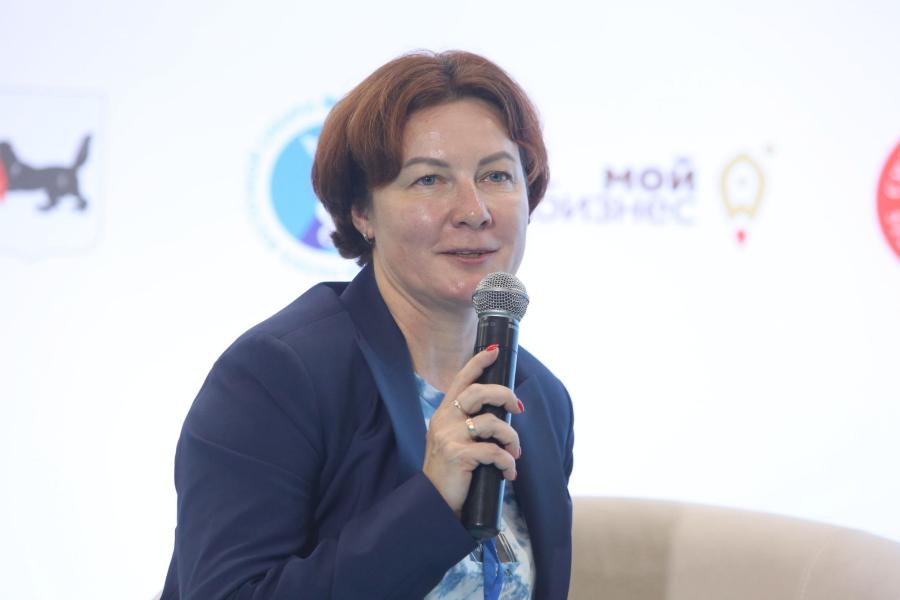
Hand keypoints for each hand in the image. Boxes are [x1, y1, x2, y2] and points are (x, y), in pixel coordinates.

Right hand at [422, 346, 523, 514]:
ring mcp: (450, 437)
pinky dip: (507, 462)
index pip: (461, 380)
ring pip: (493, 423)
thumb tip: (501, 412)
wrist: (433, 502)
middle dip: (505, 395)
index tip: (494, 353)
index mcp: (444, 413)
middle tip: (518, 408)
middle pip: (479, 392)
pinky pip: (494, 452)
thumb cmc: (449, 471)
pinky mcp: (459, 455)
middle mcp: (444, 420)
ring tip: (514, 452)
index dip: (478, 363)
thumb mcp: (451, 440)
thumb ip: (466, 423)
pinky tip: (509, 472)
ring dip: (512, 437)